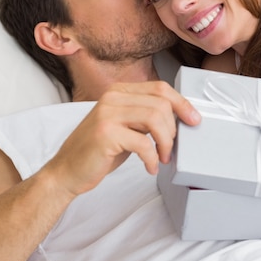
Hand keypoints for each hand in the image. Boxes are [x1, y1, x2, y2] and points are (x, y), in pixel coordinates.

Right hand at [44, 81, 200, 197]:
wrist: (66, 171)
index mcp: (118, 91)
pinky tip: (150, 167)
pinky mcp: (106, 134)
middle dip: (173, 129)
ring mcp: (107, 114)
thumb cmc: (98, 151)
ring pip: (155, 119)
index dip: (182, 104)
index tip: (193, 119)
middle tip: (170, 148)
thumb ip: (146, 116)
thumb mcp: (125, 126)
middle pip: (161, 103)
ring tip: (162, 157)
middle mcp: (112, 98)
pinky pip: (144, 143)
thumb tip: (179, 118)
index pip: (160, 89)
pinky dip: (152, 159)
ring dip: (165, 143)